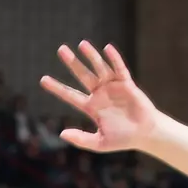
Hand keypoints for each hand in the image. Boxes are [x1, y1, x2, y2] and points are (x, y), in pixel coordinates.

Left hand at [40, 42, 161, 154]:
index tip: (43, 79)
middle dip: (72, 63)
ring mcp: (113, 87)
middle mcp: (100, 94)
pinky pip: (119, 69)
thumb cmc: (123, 139)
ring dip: (91, 56)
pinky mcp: (127, 84)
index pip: (70, 95)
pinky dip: (114, 59)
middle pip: (82, 75)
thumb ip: (81, 138)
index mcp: (91, 107)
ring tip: (82, 44)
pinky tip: (107, 48)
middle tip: (61, 49)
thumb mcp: (99, 143)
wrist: (145, 135)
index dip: (57, 88)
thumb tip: (61, 134)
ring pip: (99, 68)